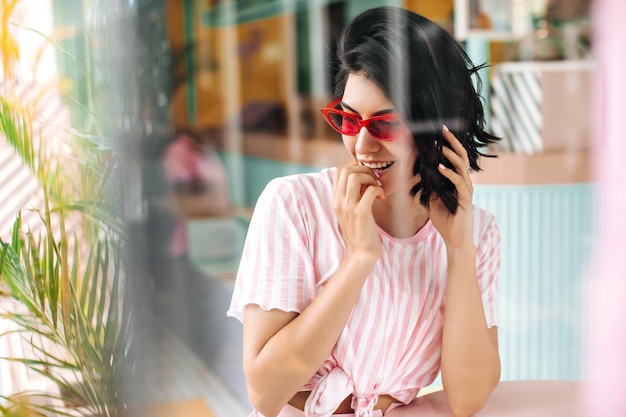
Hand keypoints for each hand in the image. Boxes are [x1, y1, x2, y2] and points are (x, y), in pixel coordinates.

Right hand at [332, 164, 384, 260]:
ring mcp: (348, 207)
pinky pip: (370, 190)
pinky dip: (379, 190)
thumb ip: (351, 194)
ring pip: (355, 177)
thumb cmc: (359, 231)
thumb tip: (362, 177)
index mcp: (335, 200)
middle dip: (363, 170)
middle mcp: (339, 201)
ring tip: (376, 188)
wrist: (361, 253)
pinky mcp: (361, 213)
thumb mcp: (349, 210)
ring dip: (370, 178)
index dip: (354, 168)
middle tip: (373, 181)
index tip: (366, 177)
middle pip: (346, 170)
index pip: (339, 171)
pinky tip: (381, 198)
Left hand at [429, 126, 473, 249]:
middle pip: (461, 157)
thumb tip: (421, 174)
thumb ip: (430, 187)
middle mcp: (464, 183)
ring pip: (462, 167)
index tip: (438, 133)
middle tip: (443, 130)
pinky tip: (440, 167)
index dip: (449, 145)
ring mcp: (466, 191)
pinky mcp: (465, 200)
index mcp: (457, 181)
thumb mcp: (433, 200)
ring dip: (451, 155)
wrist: (455, 240)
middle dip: (452, 143)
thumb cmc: (445, 221)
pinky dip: (449, 173)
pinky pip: (458, 182)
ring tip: (442, 146)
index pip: (455, 158)